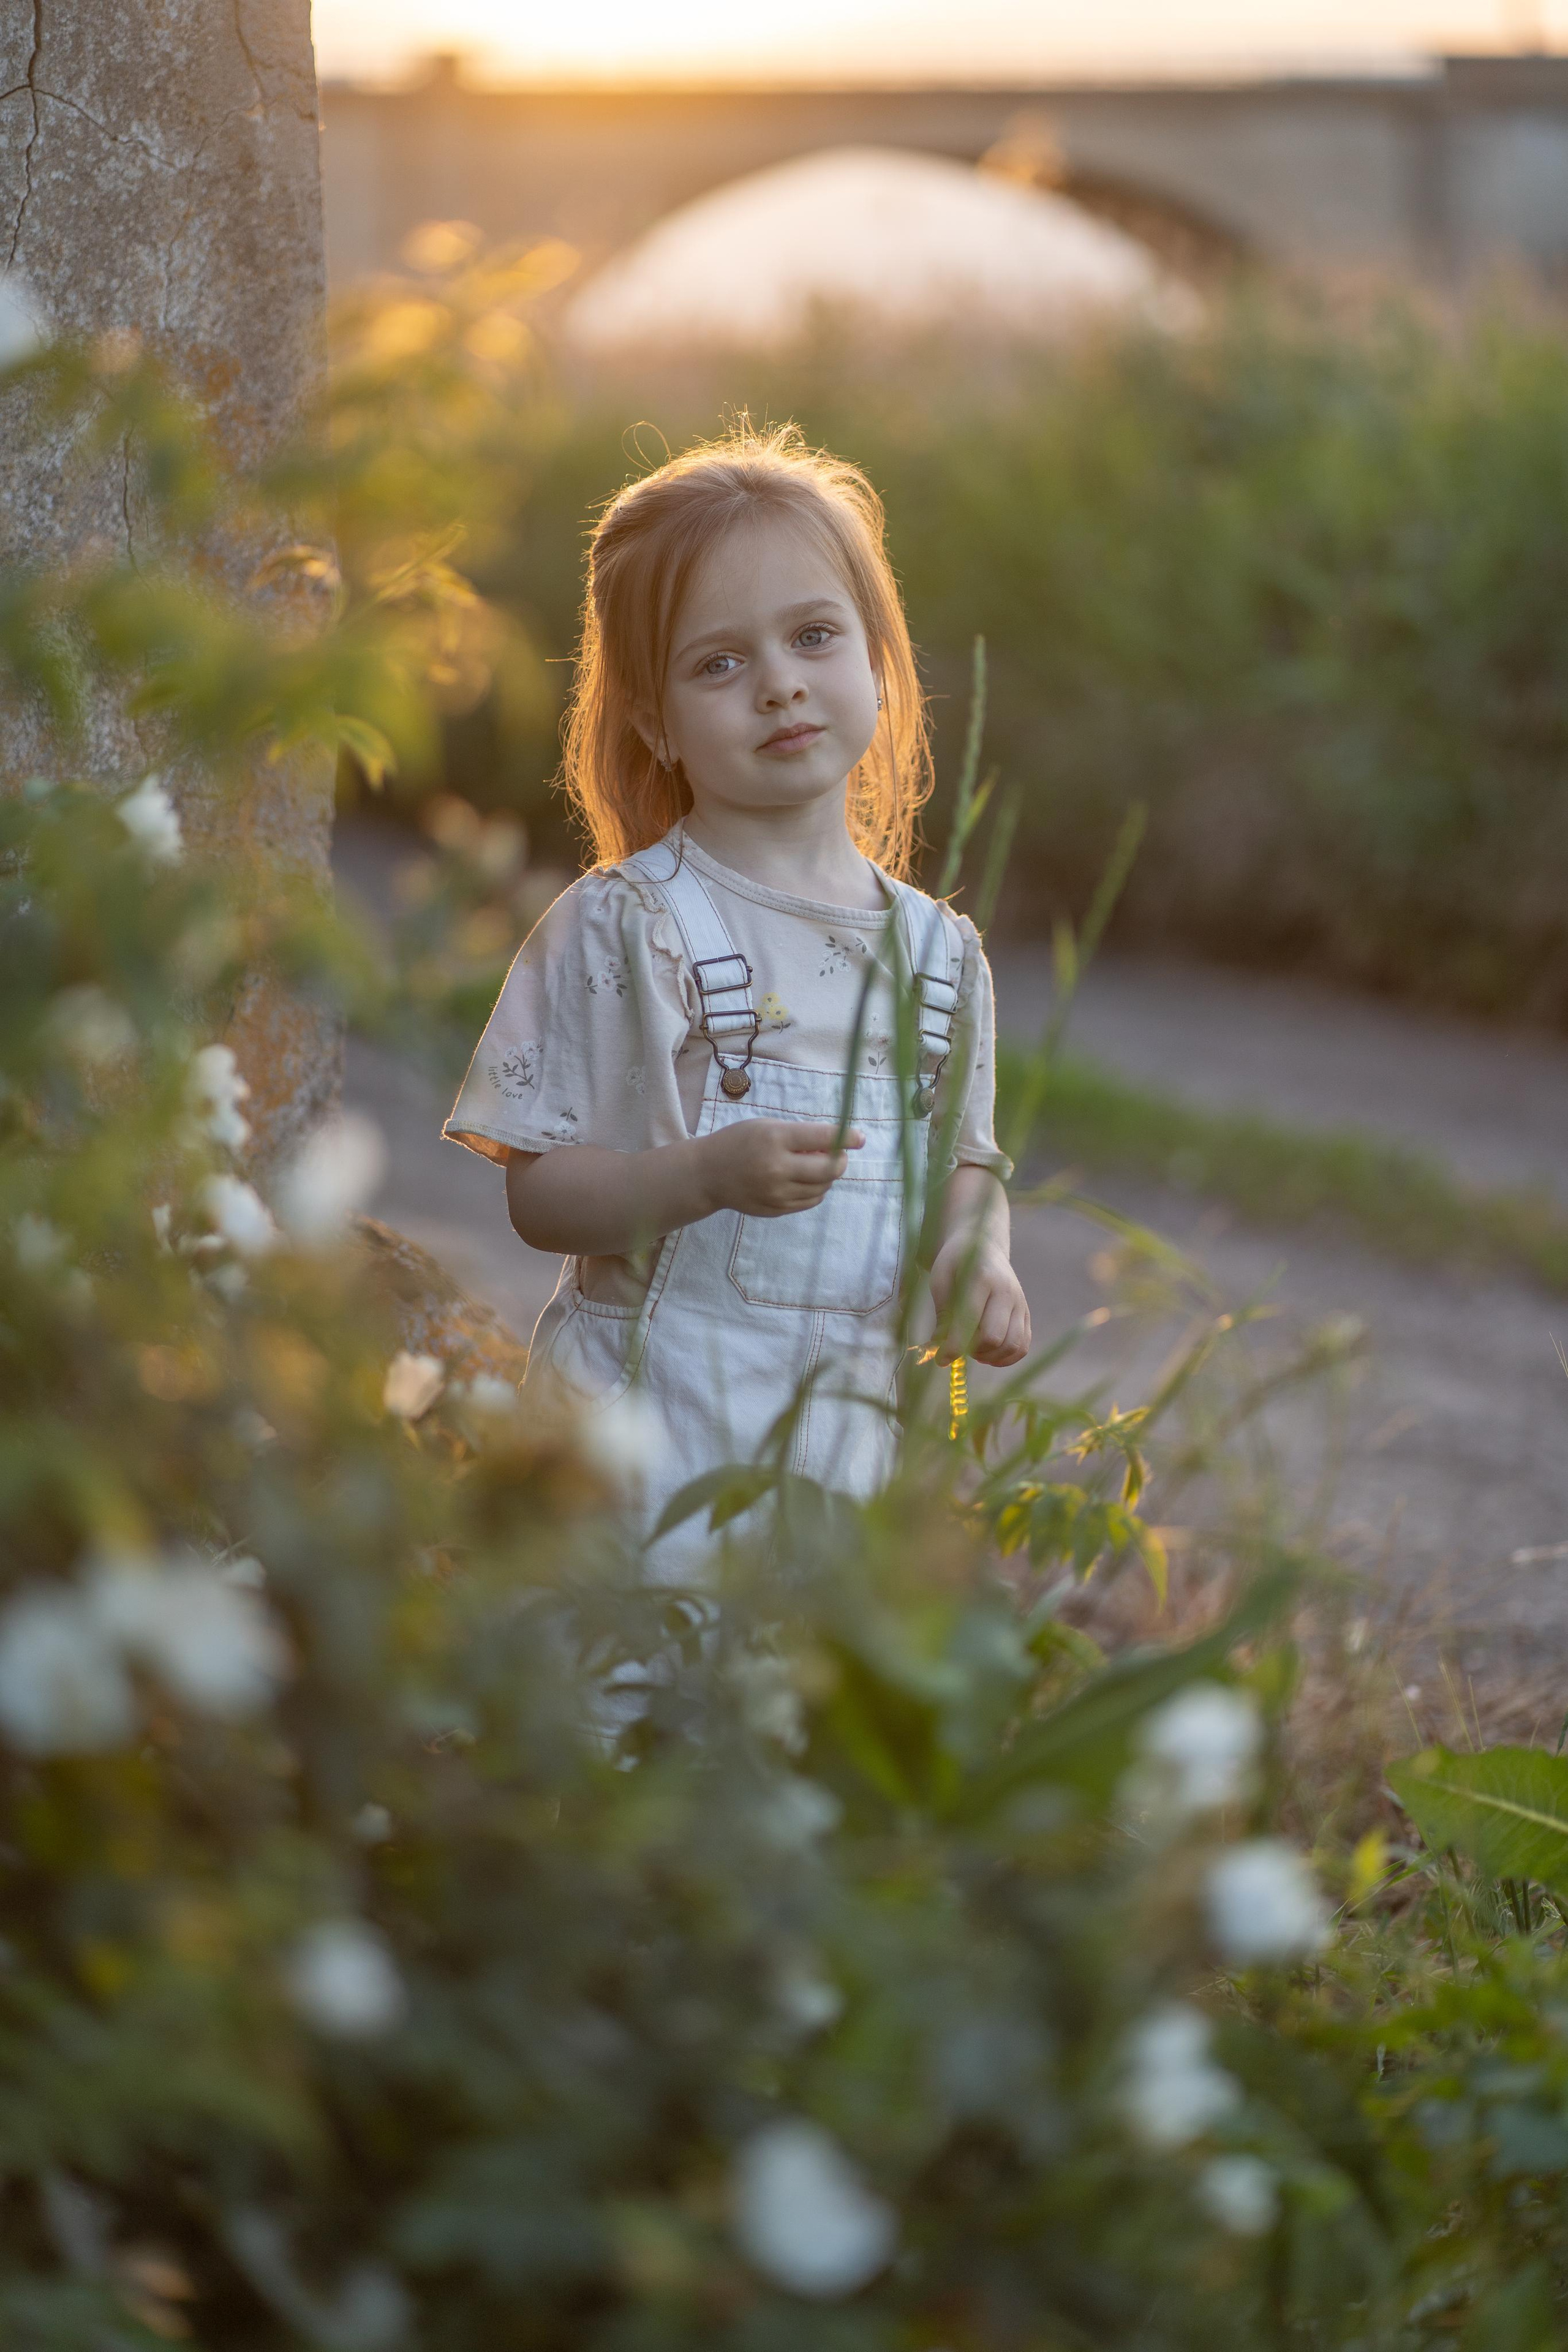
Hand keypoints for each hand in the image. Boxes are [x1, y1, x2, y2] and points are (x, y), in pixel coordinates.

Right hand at [699, 1118, 863, 1218]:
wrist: (708, 1174)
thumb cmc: (740, 1142)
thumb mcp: (767, 1126)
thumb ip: (801, 1135)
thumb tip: (837, 1146)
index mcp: (775, 1139)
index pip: (823, 1138)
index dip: (848, 1138)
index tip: (860, 1138)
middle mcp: (777, 1168)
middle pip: (829, 1169)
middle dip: (840, 1160)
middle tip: (838, 1154)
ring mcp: (777, 1193)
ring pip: (823, 1187)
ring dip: (827, 1176)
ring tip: (814, 1166)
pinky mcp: (776, 1209)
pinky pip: (810, 1202)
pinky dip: (816, 1190)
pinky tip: (804, 1180)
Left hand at [929, 1237, 1030, 1366]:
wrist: (985, 1246)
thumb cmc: (958, 1262)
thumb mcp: (941, 1279)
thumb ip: (943, 1312)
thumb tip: (941, 1346)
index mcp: (982, 1277)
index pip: (970, 1320)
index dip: (954, 1345)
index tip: (941, 1360)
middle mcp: (1007, 1291)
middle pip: (994, 1337)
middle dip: (972, 1350)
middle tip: (958, 1347)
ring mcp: (1020, 1303)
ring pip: (1012, 1345)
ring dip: (989, 1356)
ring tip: (973, 1350)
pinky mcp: (1026, 1314)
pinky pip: (1023, 1345)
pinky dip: (1006, 1358)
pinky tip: (988, 1354)